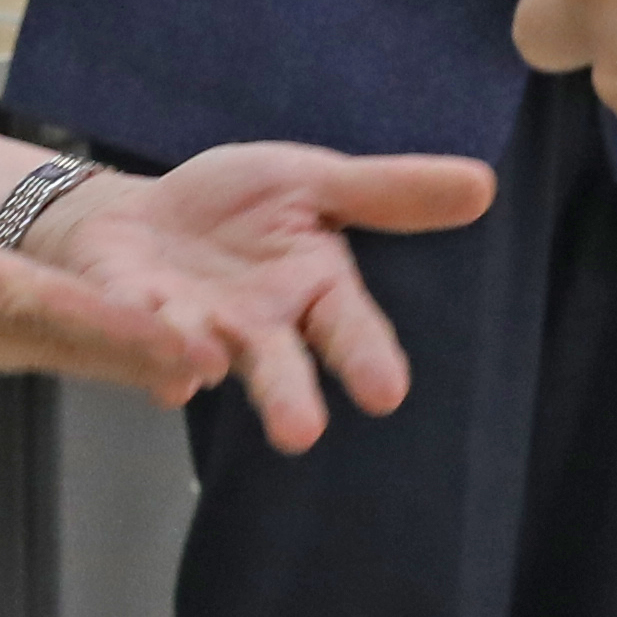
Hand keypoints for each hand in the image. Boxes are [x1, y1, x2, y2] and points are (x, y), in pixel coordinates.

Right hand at [0, 85, 211, 397]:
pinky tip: (88, 344)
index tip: (168, 343)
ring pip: (22, 349)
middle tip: (214, 368)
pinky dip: (51, 347)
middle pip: (41, 340)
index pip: (19, 300)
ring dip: (98, 357)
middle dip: (127, 353)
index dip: (102, 323)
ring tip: (178, 364)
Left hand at [30, 143, 489, 453]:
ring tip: (212, 368)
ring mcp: (192, 327)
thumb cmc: (241, 210)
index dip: (365, 360)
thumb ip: (389, 193)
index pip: (348, 329)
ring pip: (200, 352)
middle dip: (288, 397)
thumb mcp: (315, 182)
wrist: (142, 215)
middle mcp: (255, 326)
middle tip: (301, 434)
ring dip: (203, 360)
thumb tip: (485, 184)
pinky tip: (152, 359)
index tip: (387, 393)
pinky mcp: (130, 313)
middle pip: (277, 365)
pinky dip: (140, 334)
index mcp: (311, 291)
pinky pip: (134, 323)